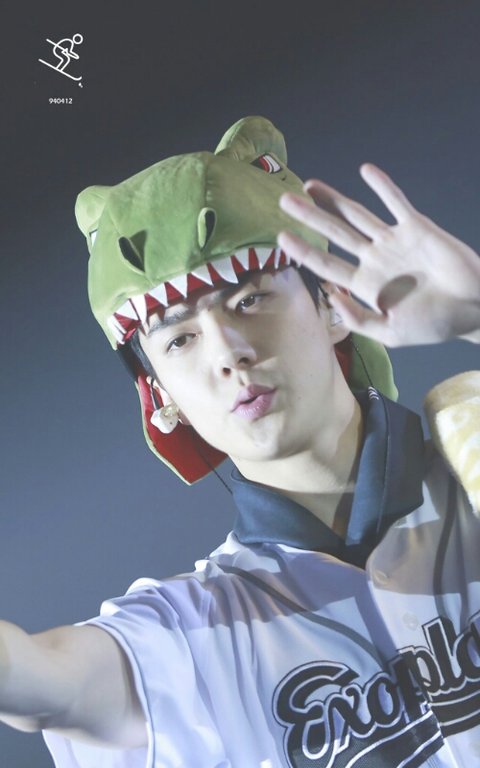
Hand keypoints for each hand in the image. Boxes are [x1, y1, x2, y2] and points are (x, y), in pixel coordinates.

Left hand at [278, 164, 479, 346]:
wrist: (472, 309)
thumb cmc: (434, 325)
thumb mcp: (390, 333)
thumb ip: (358, 319)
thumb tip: (332, 296)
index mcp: (365, 285)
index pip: (327, 264)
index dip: (303, 251)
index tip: (281, 237)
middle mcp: (374, 260)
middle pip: (335, 233)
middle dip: (309, 217)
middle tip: (284, 200)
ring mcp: (394, 242)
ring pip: (358, 214)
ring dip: (334, 199)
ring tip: (310, 186)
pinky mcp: (417, 228)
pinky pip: (396, 202)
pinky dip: (382, 186)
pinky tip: (365, 171)